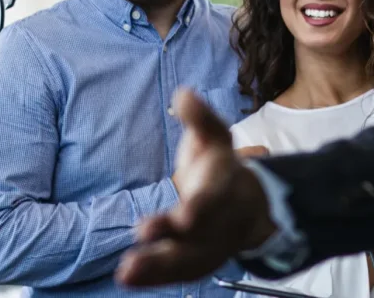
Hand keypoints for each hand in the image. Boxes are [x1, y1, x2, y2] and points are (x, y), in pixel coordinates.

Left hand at [116, 88, 275, 287]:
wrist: (247, 202)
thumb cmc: (219, 165)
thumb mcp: (213, 135)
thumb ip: (199, 118)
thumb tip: (183, 94)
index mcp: (225, 187)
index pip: (212, 200)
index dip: (199, 209)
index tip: (182, 218)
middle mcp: (220, 221)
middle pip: (198, 236)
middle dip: (173, 239)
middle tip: (143, 237)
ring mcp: (211, 245)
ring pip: (187, 260)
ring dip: (158, 266)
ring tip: (125, 271)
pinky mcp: (199, 262)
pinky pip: (178, 273)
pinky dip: (154, 278)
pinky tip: (127, 278)